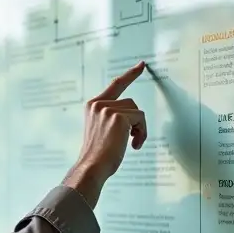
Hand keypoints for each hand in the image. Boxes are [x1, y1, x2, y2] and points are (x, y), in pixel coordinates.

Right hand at [63, 62, 147, 204]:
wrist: (91, 167)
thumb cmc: (97, 156)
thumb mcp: (101, 131)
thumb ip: (111, 119)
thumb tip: (132, 120)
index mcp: (93, 106)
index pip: (115, 85)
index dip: (130, 75)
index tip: (141, 65)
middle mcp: (98, 104)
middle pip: (131, 103)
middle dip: (136, 122)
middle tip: (132, 140)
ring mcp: (108, 109)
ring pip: (137, 112)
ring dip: (139, 128)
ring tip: (131, 143)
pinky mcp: (118, 117)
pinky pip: (140, 119)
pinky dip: (142, 133)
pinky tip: (134, 145)